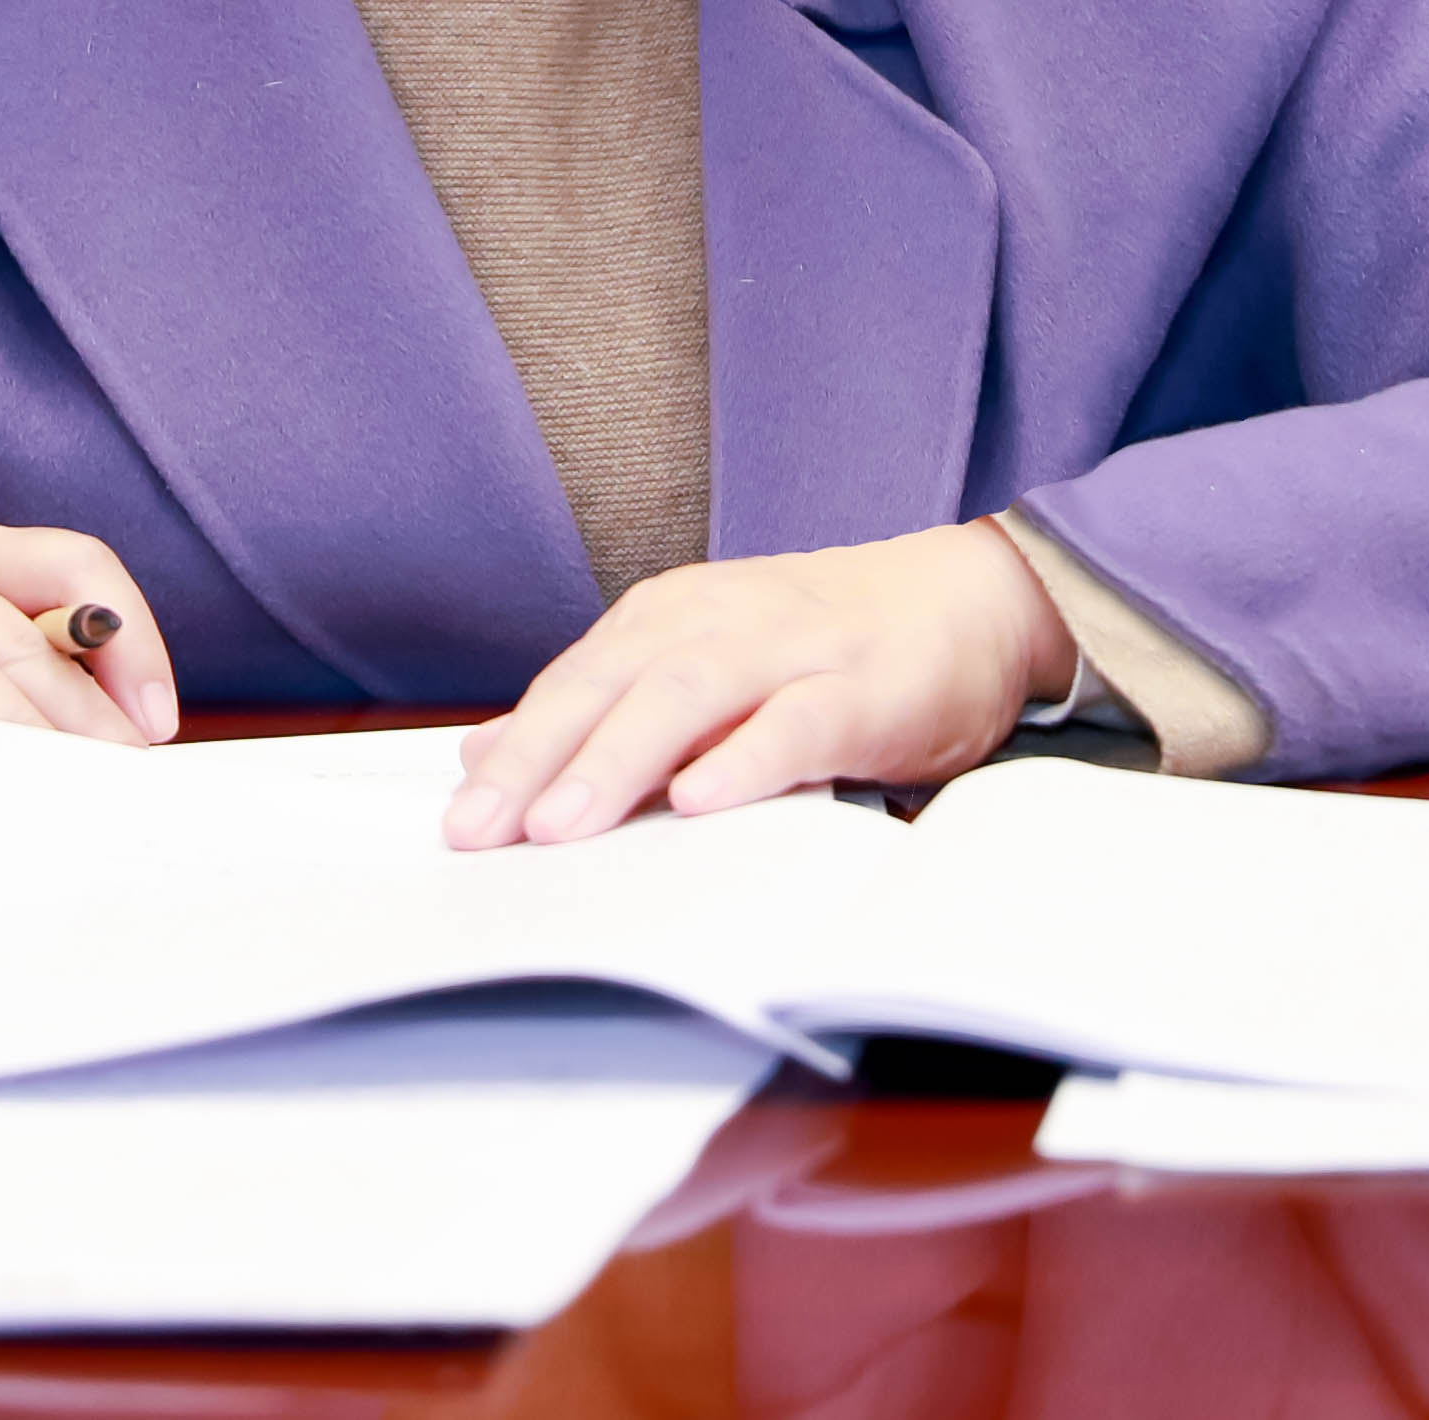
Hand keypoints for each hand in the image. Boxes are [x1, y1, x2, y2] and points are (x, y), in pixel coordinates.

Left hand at [443, 520, 1078, 847]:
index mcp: (670, 618)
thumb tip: (487, 753)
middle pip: (612, 686)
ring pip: (689, 696)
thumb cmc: (823, 644)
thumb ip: (601, 707)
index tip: (460, 819)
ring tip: (565, 824)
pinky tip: (700, 802)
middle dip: (541, 759)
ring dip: (620, 759)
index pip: (574, 686)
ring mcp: (792, 651)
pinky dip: (745, 760)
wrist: (968, 599)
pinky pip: (797, 724)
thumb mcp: (698, 661)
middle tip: (482, 830)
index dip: (514, 751)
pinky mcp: (863, 689)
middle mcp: (718, 622)